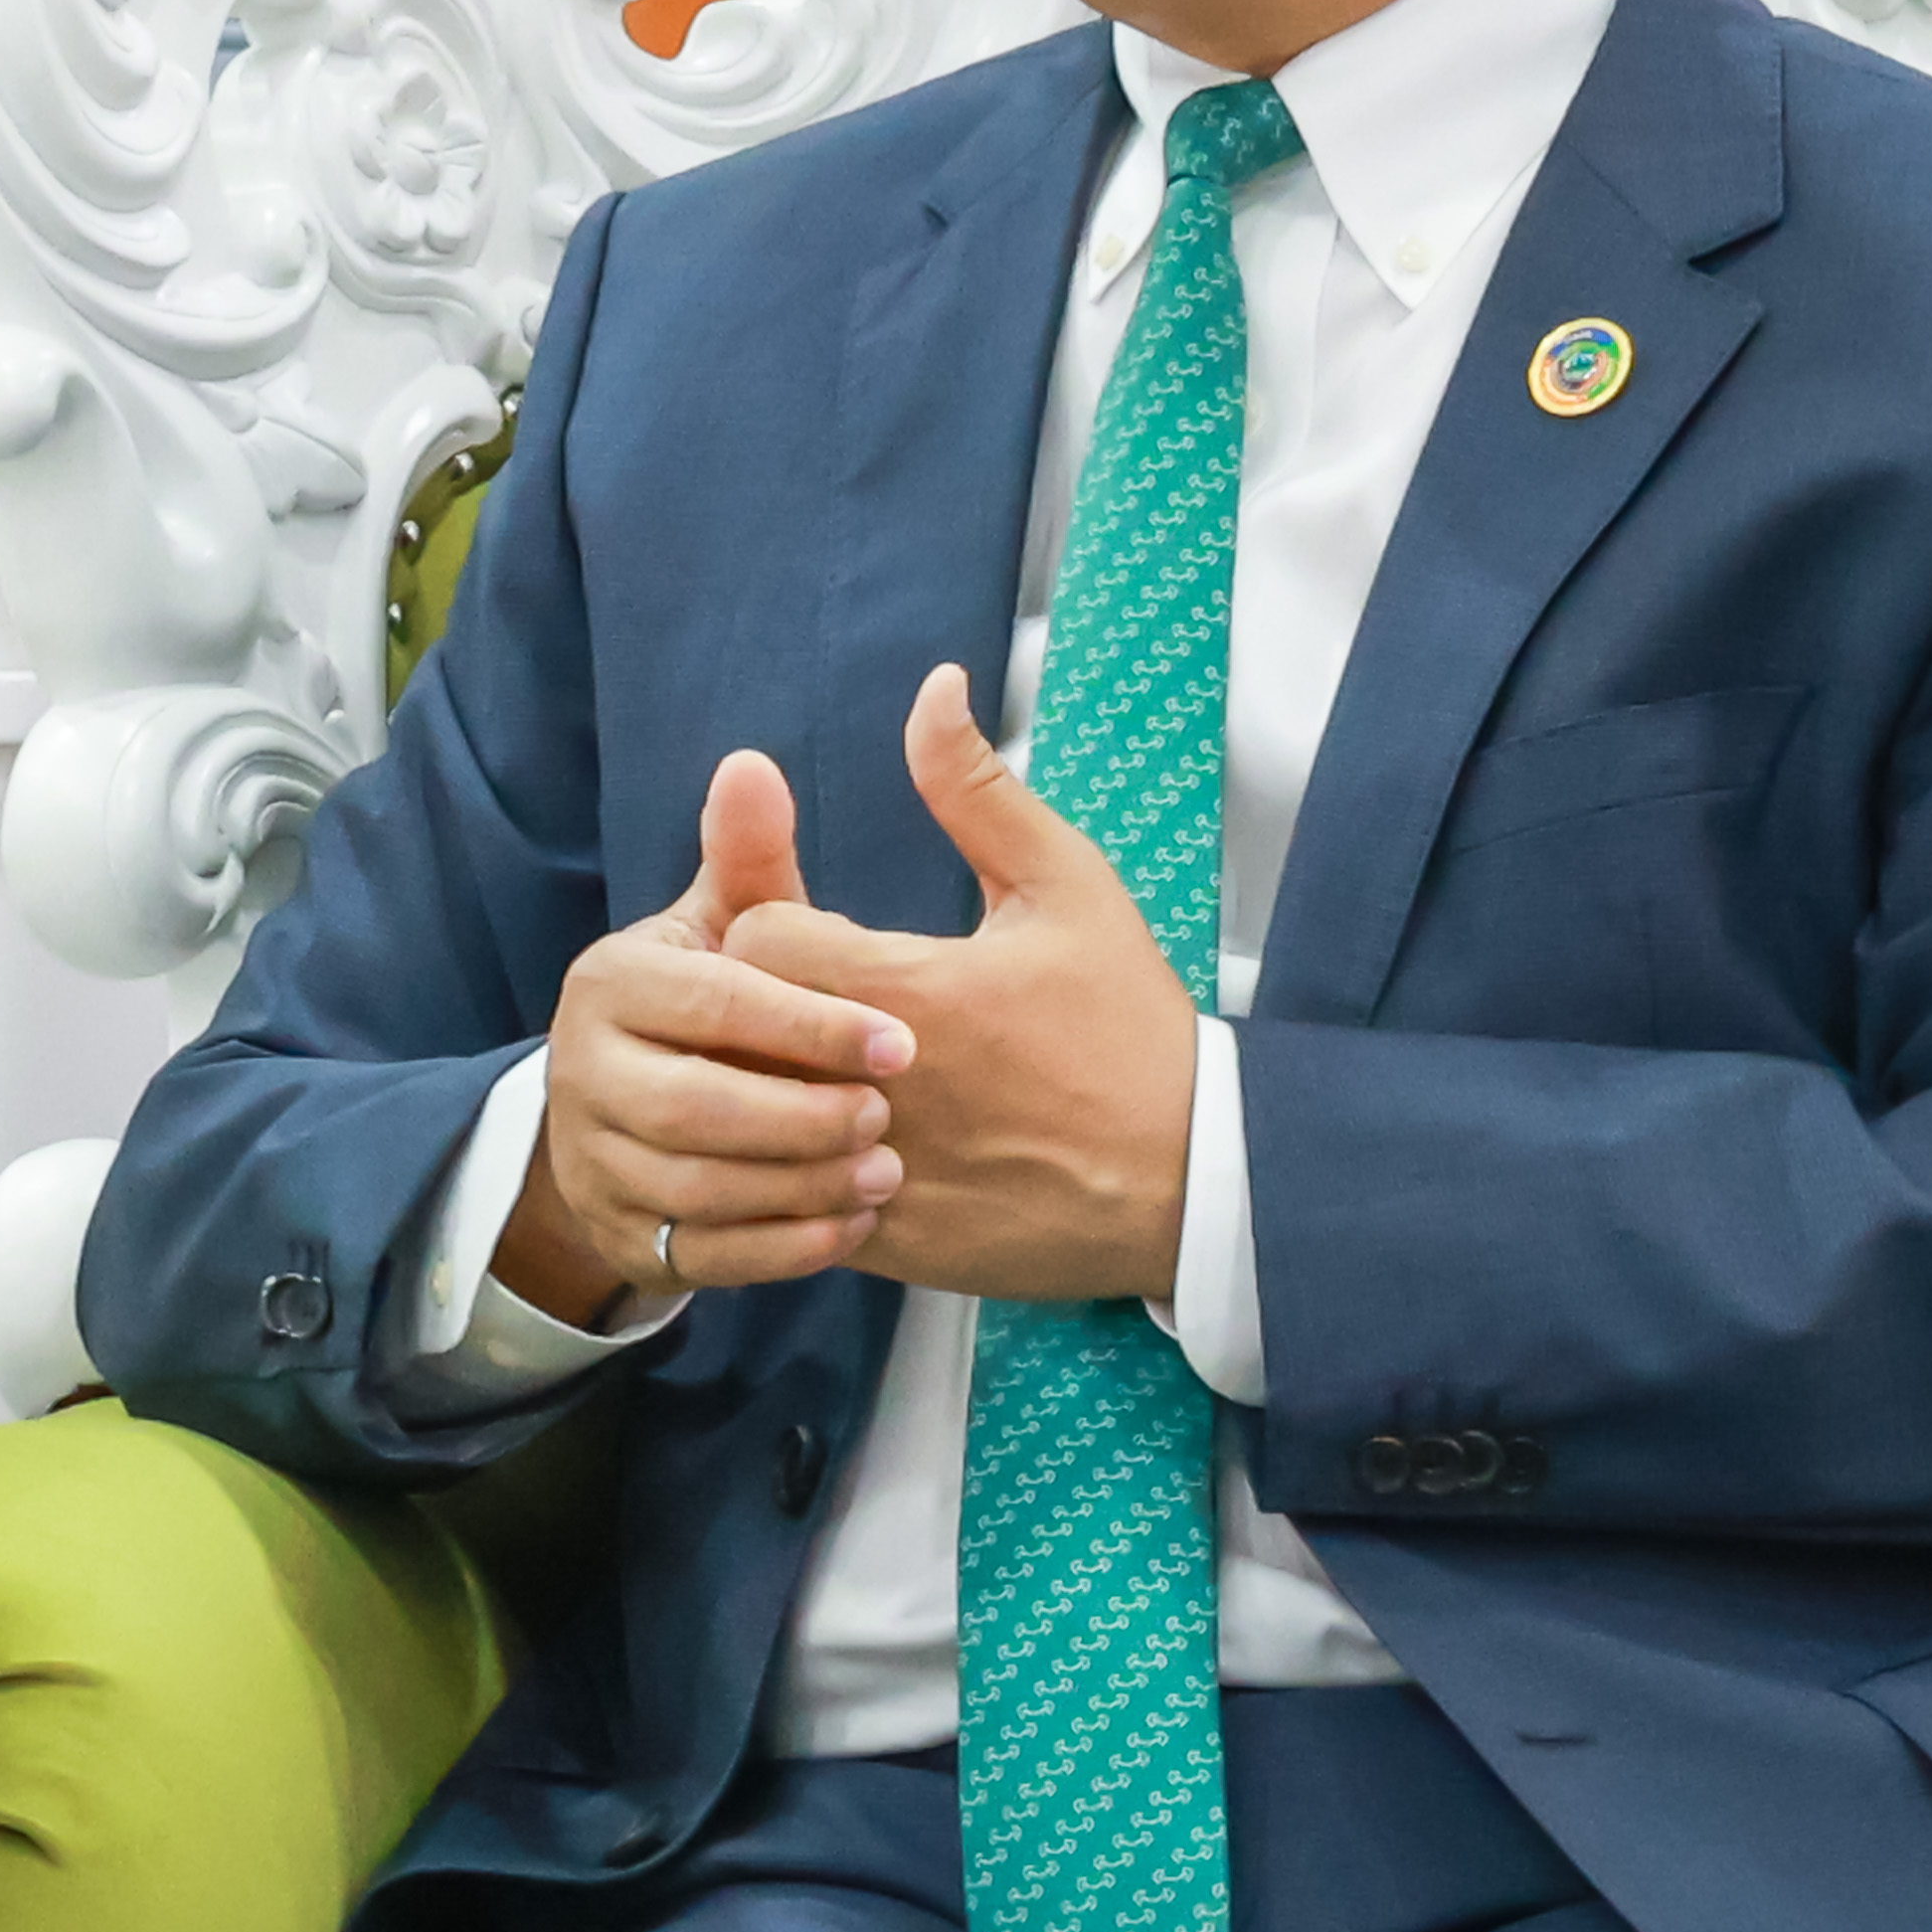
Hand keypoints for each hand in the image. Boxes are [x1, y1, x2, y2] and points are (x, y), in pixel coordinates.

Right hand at [490, 747, 914, 1322]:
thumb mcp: (723, 926)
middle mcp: (581, 1074)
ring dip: (801, 1186)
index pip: (713, 1003)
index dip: (810, 1024)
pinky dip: (783, 1248)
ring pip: (699, 1189)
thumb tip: (752, 764)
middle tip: (891, 1117)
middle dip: (802, 1116)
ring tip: (886, 1173)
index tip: (903, 1042)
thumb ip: (747, 858)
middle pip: (696, 1108)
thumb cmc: (708, 1001)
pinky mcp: (625, 1239)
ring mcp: (595, 1165)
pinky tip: (851, 1226)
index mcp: (609, 983)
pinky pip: (704, 1258)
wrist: (627, 1113)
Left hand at [725, 663, 1198, 1305]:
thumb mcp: (1069, 886)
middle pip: (740, 1031)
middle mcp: (882, 1085)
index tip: (813, 935)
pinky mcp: (889, 1244)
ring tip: (812, 1075)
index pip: (759, 938)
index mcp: (914, 988)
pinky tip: (844, 1148)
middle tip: (805, 1002)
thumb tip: (931, 687)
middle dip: (759, 1008)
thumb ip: (979, 790)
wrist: (1191, 1177)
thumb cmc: (1128, 1024)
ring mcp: (879, 1172)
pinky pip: (793, 1204)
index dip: (771, 926)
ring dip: (771, 1094)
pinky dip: (802, 1175)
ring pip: (753, 1127)